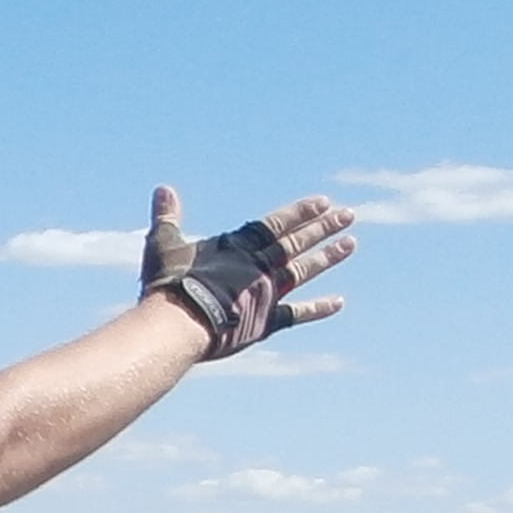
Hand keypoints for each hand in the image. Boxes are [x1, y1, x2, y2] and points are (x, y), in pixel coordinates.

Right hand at [139, 186, 354, 358]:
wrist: (179, 323)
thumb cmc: (169, 285)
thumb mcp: (163, 245)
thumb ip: (167, 218)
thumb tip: (163, 189)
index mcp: (237, 247)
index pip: (276, 224)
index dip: (300, 212)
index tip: (324, 203)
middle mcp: (259, 266)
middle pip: (296, 243)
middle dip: (323, 228)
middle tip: (348, 215)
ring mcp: (266, 293)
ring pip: (303, 271)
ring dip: (327, 257)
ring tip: (350, 244)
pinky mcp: (266, 322)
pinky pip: (297, 315)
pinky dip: (318, 309)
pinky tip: (339, 302)